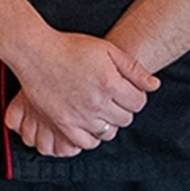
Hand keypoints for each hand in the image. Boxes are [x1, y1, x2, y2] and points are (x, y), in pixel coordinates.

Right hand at [3, 30, 158, 153]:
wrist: (35, 53)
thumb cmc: (70, 48)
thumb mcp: (106, 50)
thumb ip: (133, 68)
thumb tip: (154, 85)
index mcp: (110, 84)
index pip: (139, 102)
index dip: (135, 95)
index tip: (124, 90)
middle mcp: (97, 103)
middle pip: (125, 118)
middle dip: (122, 108)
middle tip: (109, 97)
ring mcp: (80, 116)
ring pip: (108, 132)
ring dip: (108, 122)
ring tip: (98, 109)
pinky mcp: (63, 124)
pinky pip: (87, 142)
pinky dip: (91, 136)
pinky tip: (87, 122)